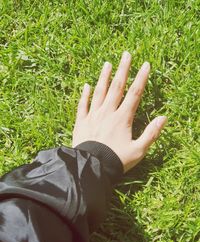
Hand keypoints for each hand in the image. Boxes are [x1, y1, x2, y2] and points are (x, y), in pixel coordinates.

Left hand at [72, 51, 166, 173]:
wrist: (92, 168)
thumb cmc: (116, 160)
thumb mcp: (138, 150)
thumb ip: (151, 133)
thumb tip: (164, 118)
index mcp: (122, 118)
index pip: (134, 94)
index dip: (141, 78)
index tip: (145, 65)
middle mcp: (107, 113)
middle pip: (117, 87)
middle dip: (123, 70)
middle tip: (125, 54)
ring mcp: (93, 116)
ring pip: (99, 92)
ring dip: (104, 77)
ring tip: (107, 64)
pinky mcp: (81, 122)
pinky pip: (82, 105)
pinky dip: (84, 95)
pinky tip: (86, 85)